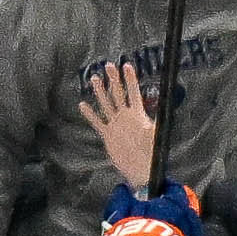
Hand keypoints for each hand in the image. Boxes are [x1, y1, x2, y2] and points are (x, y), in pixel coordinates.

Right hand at [76, 60, 158, 191]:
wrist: (141, 170)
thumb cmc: (151, 155)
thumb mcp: (154, 139)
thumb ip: (152, 129)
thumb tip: (153, 123)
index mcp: (137, 115)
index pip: (133, 93)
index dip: (130, 79)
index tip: (127, 65)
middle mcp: (125, 117)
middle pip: (118, 94)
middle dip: (113, 79)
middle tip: (108, 65)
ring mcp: (116, 125)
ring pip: (106, 104)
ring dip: (100, 92)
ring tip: (94, 78)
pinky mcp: (108, 135)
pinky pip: (97, 122)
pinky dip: (90, 114)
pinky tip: (83, 105)